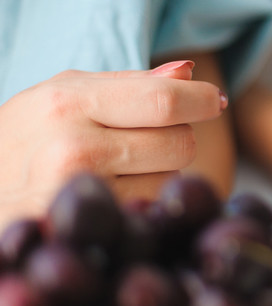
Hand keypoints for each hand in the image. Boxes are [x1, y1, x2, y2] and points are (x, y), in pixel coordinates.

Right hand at [0, 61, 226, 221]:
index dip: (201, 99)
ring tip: (120, 173)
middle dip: (177, 139)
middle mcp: (74, 148)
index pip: (166, 100)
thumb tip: (190, 73)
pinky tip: (116, 199)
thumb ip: (130, 84)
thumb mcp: (61, 96)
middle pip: (180, 143)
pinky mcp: (86, 233)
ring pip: (172, 181)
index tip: (212, 101)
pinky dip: (146, 206)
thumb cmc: (24, 139)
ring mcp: (80, 196)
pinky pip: (151, 213)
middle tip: (146, 142)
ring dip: (162, 176)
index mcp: (68, 101)